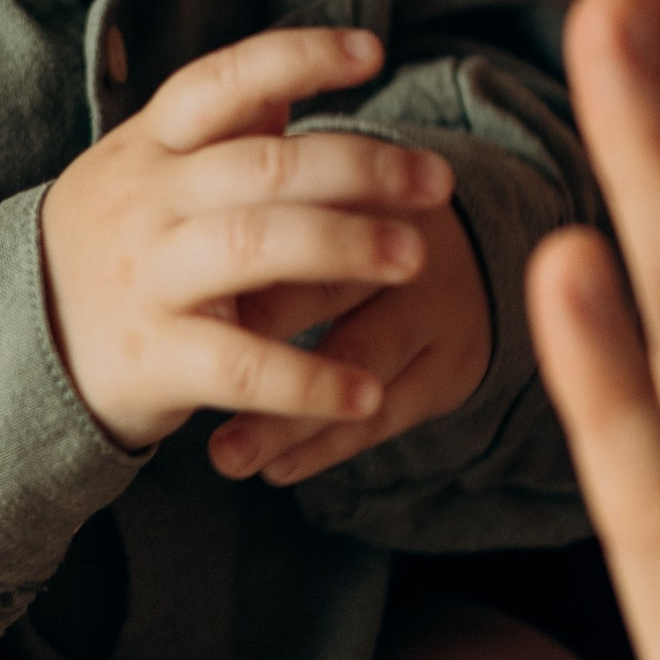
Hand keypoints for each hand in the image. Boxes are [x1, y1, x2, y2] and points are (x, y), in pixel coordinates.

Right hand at [41, 26, 452, 451]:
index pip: (223, 82)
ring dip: (345, 246)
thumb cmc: (108, 249)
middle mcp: (147, 204)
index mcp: (149, 148)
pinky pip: (241, 366)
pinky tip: (364, 392)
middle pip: (263, 166)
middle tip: (435, 184)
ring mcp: (147, 280)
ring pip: (255, 247)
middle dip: (360, 167)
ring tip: (415, 258)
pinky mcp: (151, 361)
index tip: (373, 52)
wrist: (10, 348)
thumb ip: (218, 135)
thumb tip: (293, 80)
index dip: (296, 58)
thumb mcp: (144, 176)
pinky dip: (308, 380)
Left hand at [210, 204, 491, 486]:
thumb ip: (262, 219)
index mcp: (364, 191)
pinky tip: (276, 468)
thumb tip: (183, 253)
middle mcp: (408, 245)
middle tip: (190, 382)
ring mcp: (437, 311)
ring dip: (289, 418)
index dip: (233, 270)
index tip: (180, 308)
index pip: (291, 223)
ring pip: (356, 365)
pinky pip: (388, 417)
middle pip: (324, 291)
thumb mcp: (327, 200)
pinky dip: (328, 446)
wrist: (480, 250)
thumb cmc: (363, 224)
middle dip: (255, 341)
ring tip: (227, 455)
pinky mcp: (452, 368)